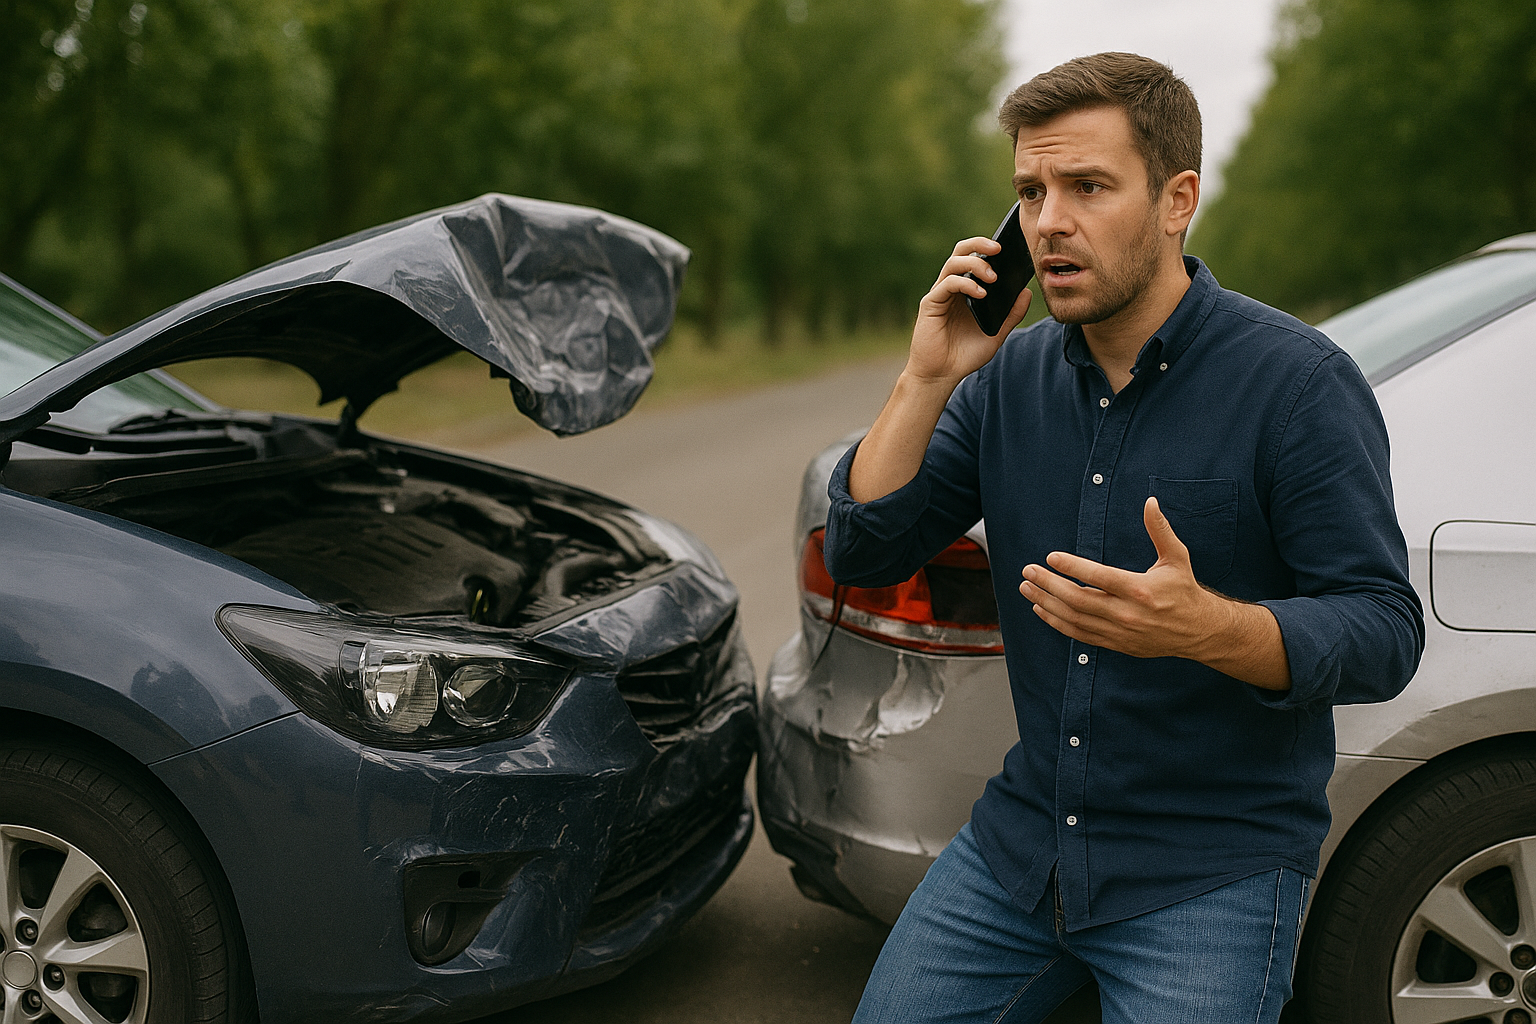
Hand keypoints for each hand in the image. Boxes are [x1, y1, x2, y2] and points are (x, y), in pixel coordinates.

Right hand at [905, 237, 1032, 386]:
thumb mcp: (995, 334)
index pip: (975, 258)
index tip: (1010, 249)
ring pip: (953, 263)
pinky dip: (966, 284)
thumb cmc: (965, 355)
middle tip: (999, 247)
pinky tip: (981, 294)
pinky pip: (947, 284)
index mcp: (966, 290)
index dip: (989, 248)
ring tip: (993, 276)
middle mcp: (951, 288)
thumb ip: (1011, 315)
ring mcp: (940, 294)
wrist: (941, 375)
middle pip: (961, 252)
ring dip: (975, 264)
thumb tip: (1026, 292)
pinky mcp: (930, 304)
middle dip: (979, 244)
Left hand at [1018, 498, 1289, 687]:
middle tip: (1028, 571)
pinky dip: (1057, 622)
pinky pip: (1079, 634)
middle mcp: (1127, 613)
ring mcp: (1119, 631)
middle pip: (1079, 599)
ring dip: (1047, 603)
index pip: (1100, 577)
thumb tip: (1150, 501)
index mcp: (1141, 590)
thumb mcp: (1176, 557)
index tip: (1050, 557)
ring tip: (1027, 588)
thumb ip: (1160, 530)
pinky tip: (1041, 609)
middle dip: (1049, 585)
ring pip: (1074, 619)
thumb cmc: (1184, 590)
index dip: (1073, 567)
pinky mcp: (1115, 643)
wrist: (1199, 631)